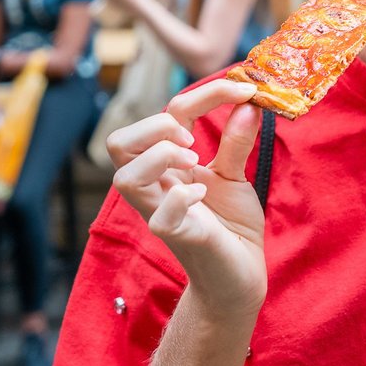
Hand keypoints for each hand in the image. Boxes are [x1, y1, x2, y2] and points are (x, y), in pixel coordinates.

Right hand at [107, 79, 266, 316]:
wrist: (241, 277)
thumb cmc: (231, 226)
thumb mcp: (235, 176)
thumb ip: (237, 141)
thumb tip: (248, 103)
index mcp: (169, 166)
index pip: (167, 114)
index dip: (206, 93)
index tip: (244, 89)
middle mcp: (157, 187)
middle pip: (118, 142)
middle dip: (157, 125)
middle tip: (193, 140)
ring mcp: (161, 212)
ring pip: (124, 177)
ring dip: (161, 157)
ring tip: (195, 164)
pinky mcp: (178, 238)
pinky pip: (160, 217)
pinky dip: (181, 198)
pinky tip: (202, 197)